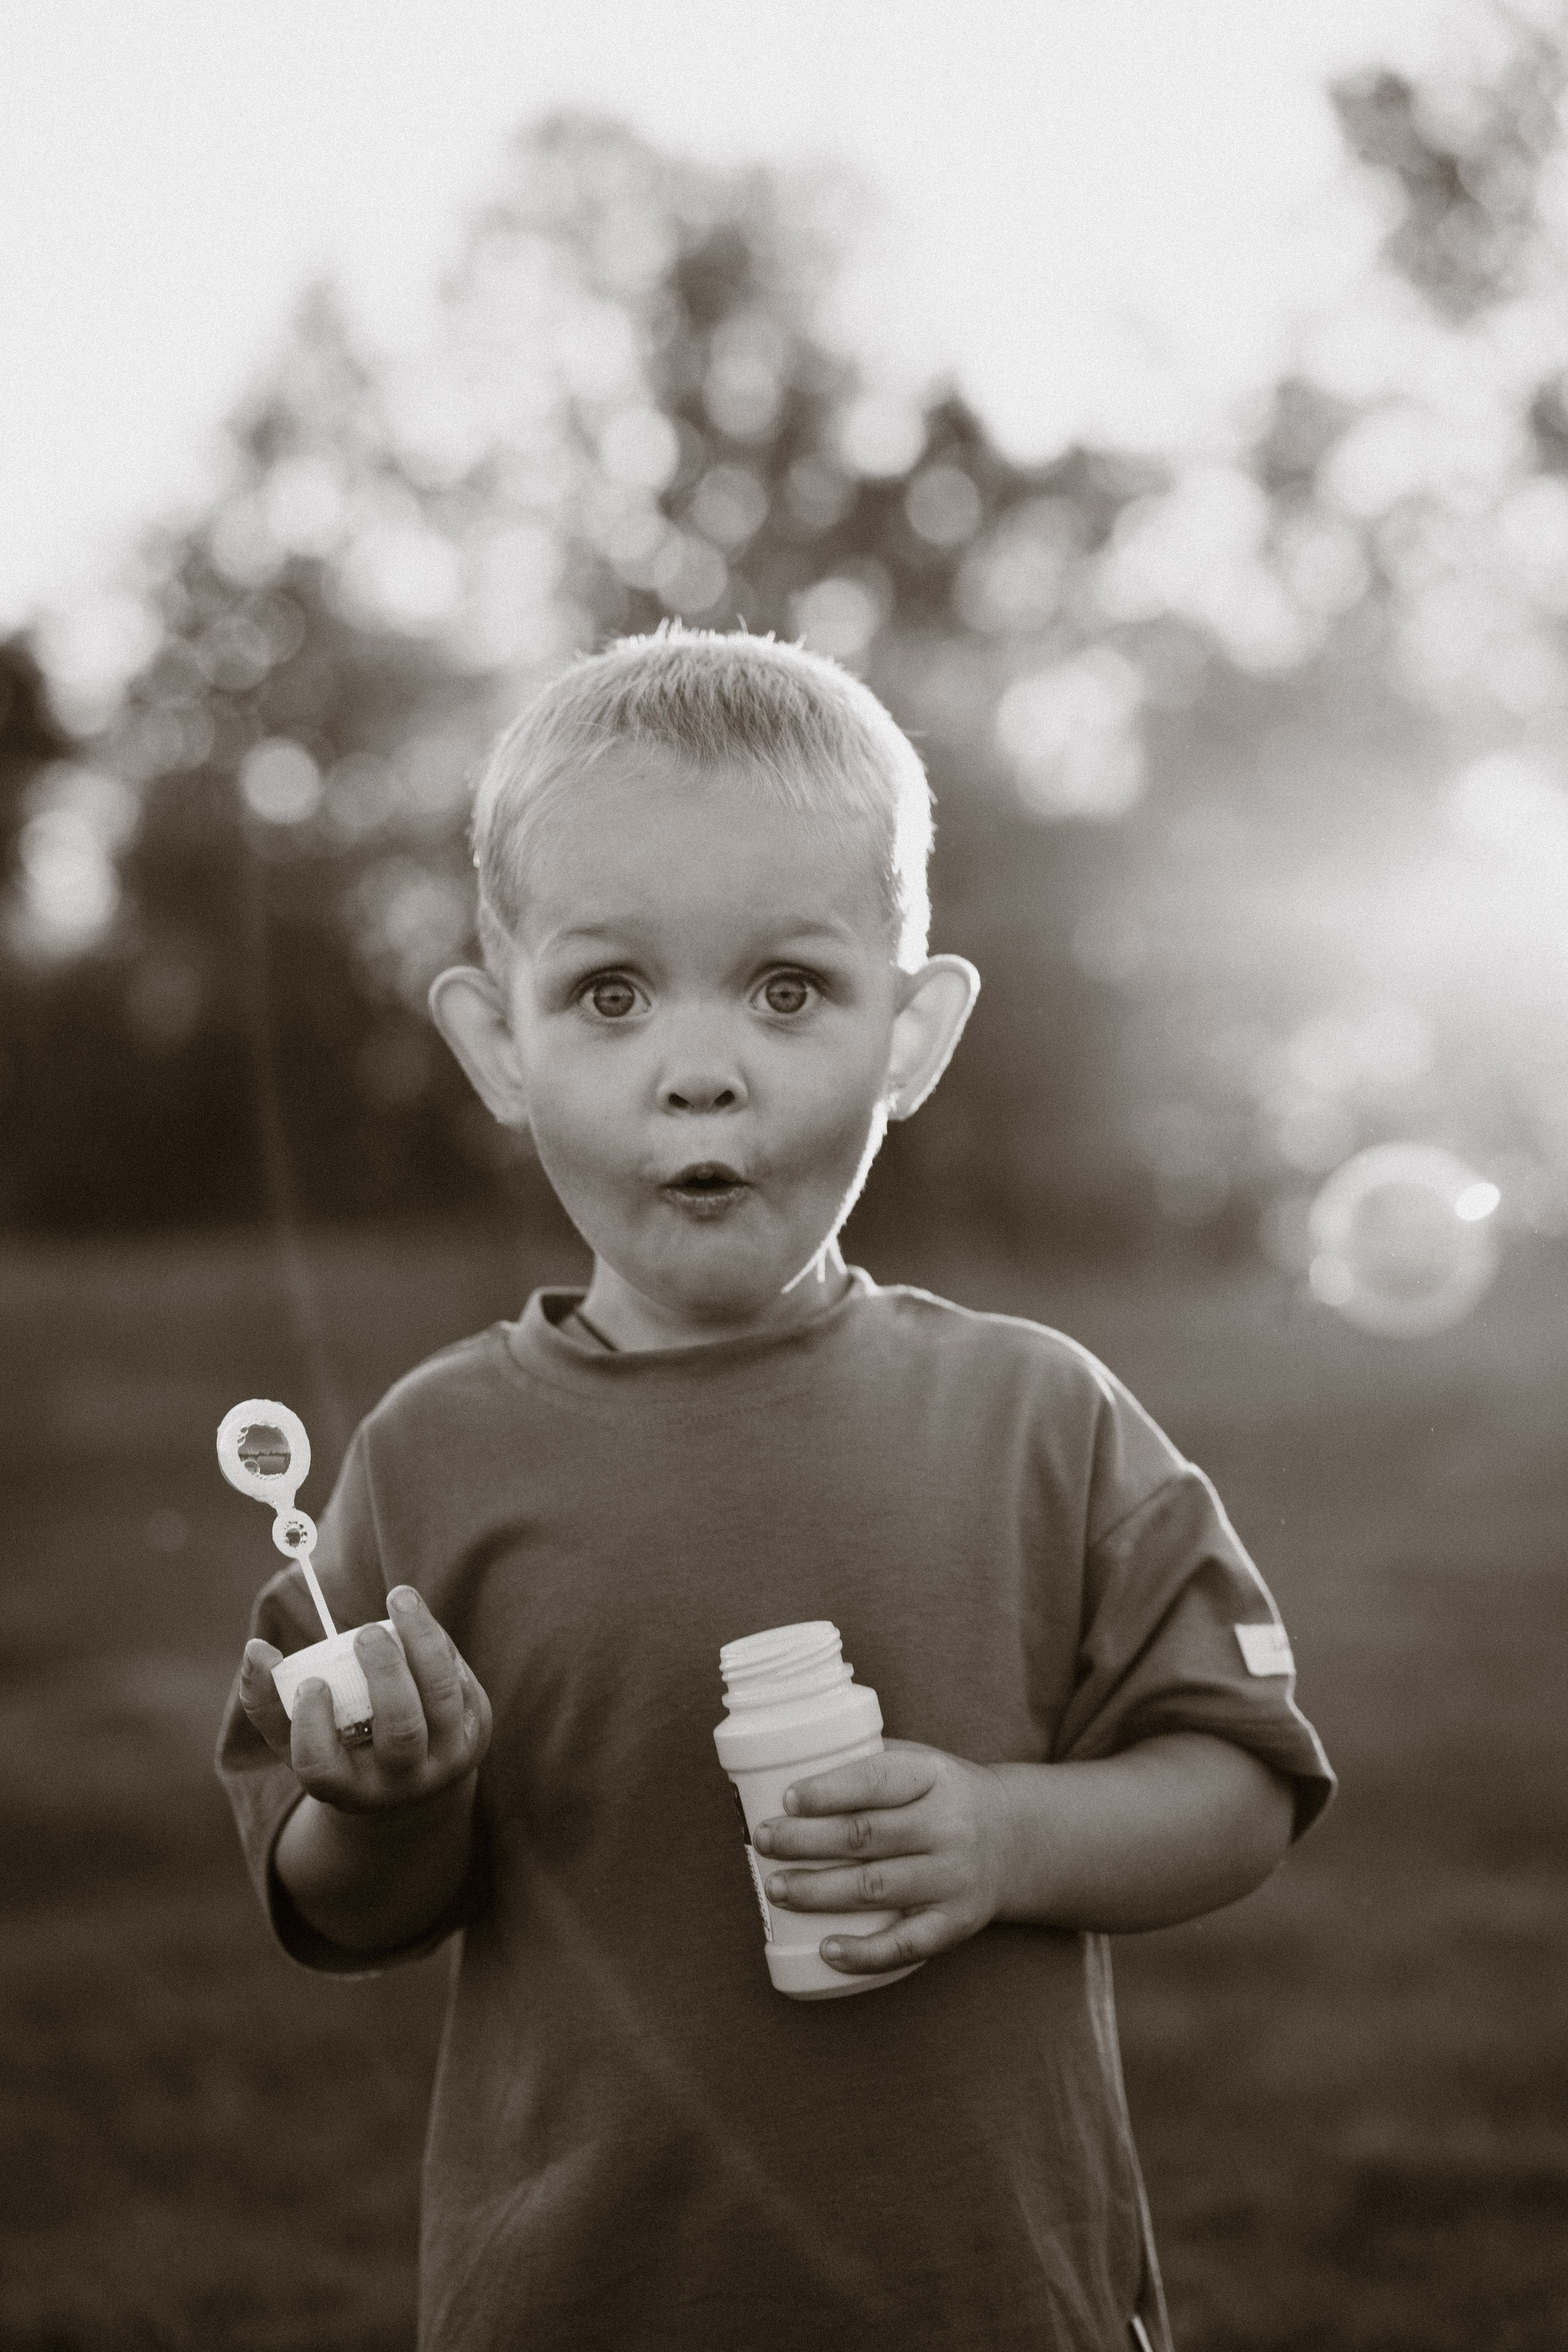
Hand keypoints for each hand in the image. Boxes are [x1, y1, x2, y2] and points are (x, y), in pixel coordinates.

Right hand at [238, 1585, 491, 1815]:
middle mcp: (399, 1782)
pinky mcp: (476, 1732)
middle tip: (366, 1632)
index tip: (313, 1682)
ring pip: (441, 1700)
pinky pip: (460, 1681)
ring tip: (399, 1600)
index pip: (321, 1767)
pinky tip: (414, 1620)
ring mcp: (445, 1758)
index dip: (312, 1725)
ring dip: (423, 1644)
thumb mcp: (299, 1737)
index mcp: (346, 1788)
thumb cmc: (339, 1748)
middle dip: (386, 1675)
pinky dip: (438, 1646)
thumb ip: (268, 1697)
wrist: (409, 1783)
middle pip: (401, 1731)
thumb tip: (256, 1651)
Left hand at [752, 1739, 1015, 1974]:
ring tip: (777, 1888)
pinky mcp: (956, 1923)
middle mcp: (948, 1826)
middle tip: (763, 1840)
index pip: (876, 1779)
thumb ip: (868, 1762)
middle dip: (806, 1841)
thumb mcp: (920, 1763)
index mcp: (933, 1776)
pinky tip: (826, 1949)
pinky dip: (864, 1951)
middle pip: (866, 1836)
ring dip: (820, 1892)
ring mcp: (954, 1878)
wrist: (1016, 1839)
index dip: (828, 1790)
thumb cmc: (943, 1796)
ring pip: (878, 1888)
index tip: (787, 1799)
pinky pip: (907, 1943)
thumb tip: (785, 1763)